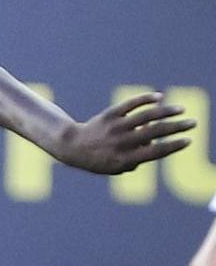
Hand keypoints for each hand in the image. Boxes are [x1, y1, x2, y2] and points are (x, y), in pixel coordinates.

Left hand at [50, 92, 195, 174]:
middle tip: (192, 123)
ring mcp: (115, 127)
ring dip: (166, 112)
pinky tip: (159, 97)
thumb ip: (137, 160)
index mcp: (124, 159)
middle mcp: (121, 143)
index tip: (188, 140)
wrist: (72, 147)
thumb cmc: (100, 159)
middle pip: (154, 133)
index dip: (173, 146)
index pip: (155, 152)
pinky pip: (129, 105)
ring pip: (145, 116)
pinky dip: (145, 99)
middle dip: (176, 127)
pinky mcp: (109, 115)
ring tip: (181, 110)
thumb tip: (155, 144)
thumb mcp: (117, 168)